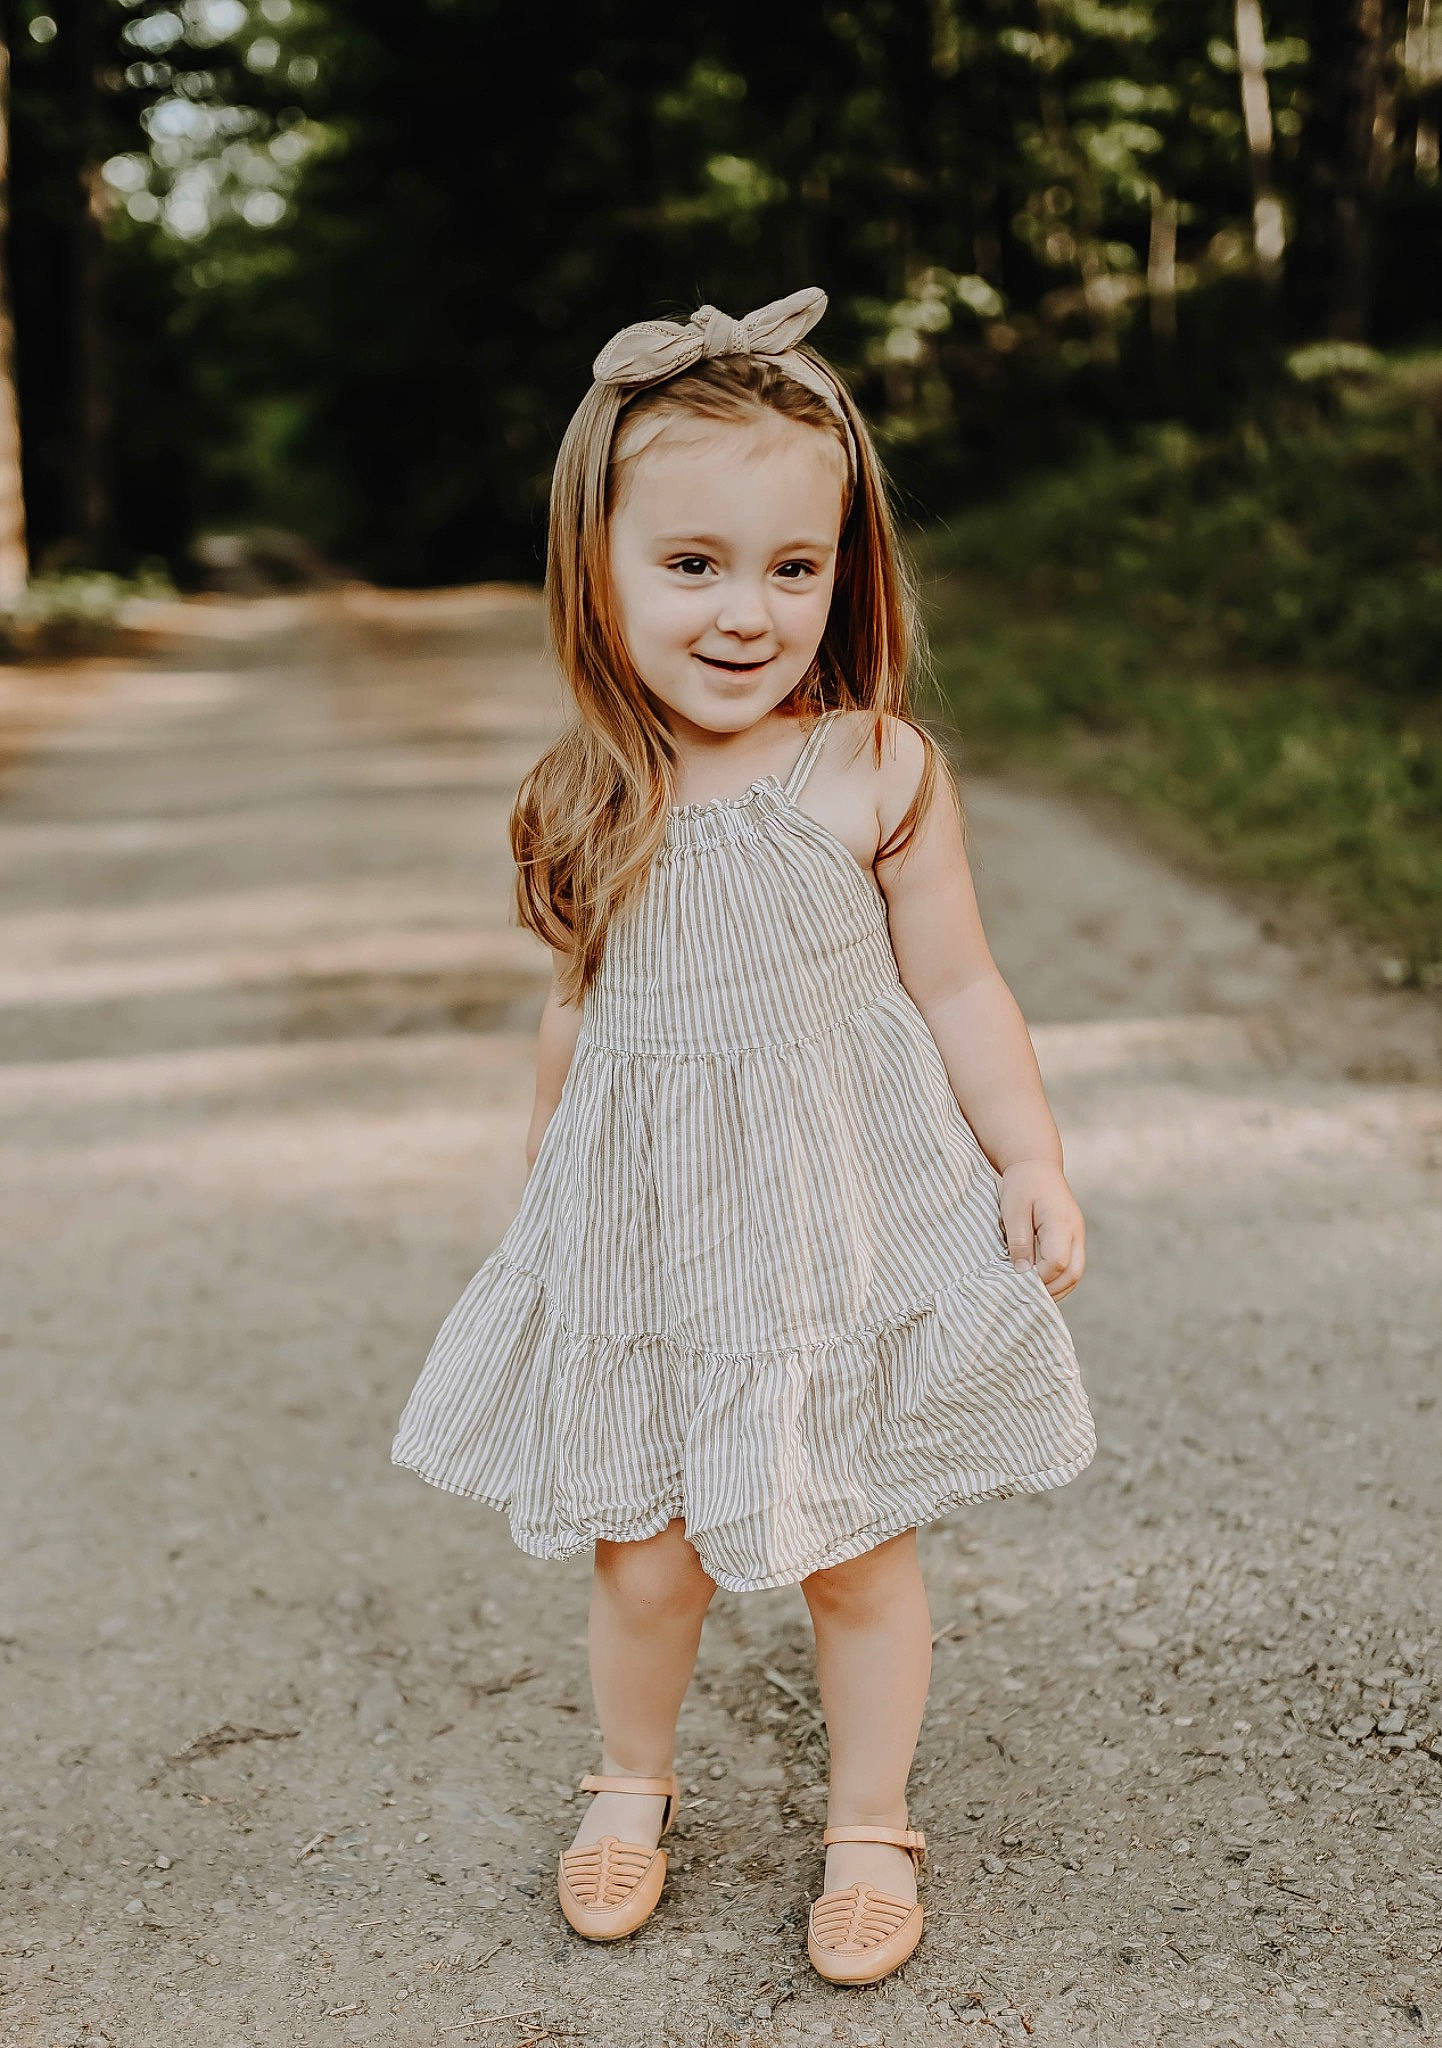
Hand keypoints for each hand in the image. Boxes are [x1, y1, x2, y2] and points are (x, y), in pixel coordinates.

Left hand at [998, 1159, 1084, 1300]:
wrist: (1037, 1166)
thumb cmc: (1022, 1185)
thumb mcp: (1013, 1210)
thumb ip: (1019, 1241)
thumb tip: (1022, 1272)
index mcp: (1060, 1222)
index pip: (1057, 1261)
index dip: (1039, 1276)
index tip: (1017, 1279)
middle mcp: (1075, 1232)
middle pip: (1073, 1273)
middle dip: (1051, 1290)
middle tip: (1025, 1296)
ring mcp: (1078, 1236)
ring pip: (1076, 1274)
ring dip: (1057, 1289)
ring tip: (1032, 1295)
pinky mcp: (1074, 1239)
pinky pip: (1072, 1267)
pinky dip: (1059, 1280)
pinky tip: (1040, 1284)